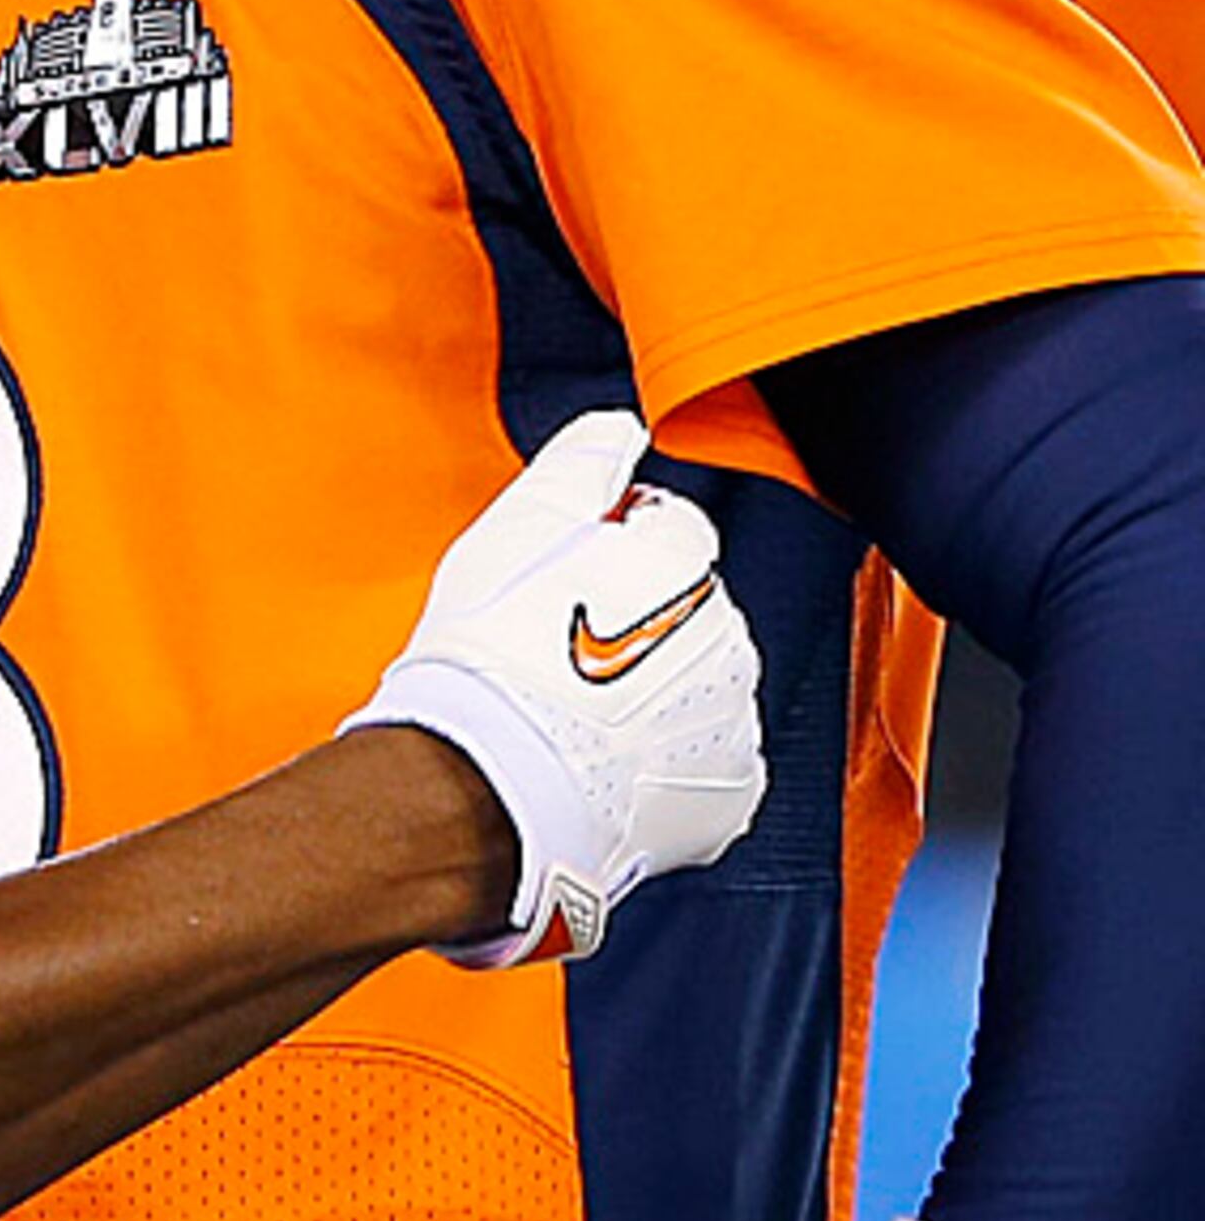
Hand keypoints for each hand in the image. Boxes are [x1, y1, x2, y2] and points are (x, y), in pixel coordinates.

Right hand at [343, 411, 764, 962]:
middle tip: (561, 654)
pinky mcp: (730, 793)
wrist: (487, 781)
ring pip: (701, 687)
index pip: (668, 530)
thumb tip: (620, 427)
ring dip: (657, 695)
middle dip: (638, 623)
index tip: (560, 585)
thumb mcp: (514, 528)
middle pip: (689, 609)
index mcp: (683, 560)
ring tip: (579, 716)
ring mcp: (734, 719)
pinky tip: (608, 764)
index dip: (608, 550)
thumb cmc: (491, 657)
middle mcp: (729, 634)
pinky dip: (667, 766)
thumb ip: (580, 463)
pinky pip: (708, 766)